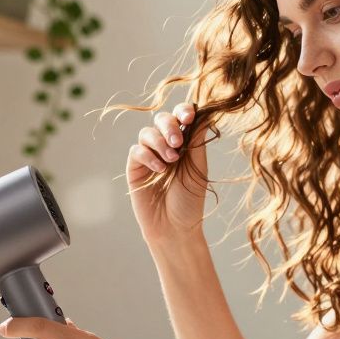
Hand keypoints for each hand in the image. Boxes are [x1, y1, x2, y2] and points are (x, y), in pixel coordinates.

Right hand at [126, 101, 207, 245]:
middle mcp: (165, 146)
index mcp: (184, 143)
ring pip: (147, 133)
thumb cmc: (190, 200)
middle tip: (178, 142)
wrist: (175, 228)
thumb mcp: (198, 167)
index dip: (183, 111)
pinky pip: (136, 151)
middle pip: (161, 119)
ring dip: (159, 142)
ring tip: (171, 160)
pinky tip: (160, 170)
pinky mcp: (135, 168)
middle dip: (169, 126)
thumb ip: (197, 140)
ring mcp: (149, 156)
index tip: (189, 116)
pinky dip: (148, 156)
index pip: (181, 117)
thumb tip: (204, 111)